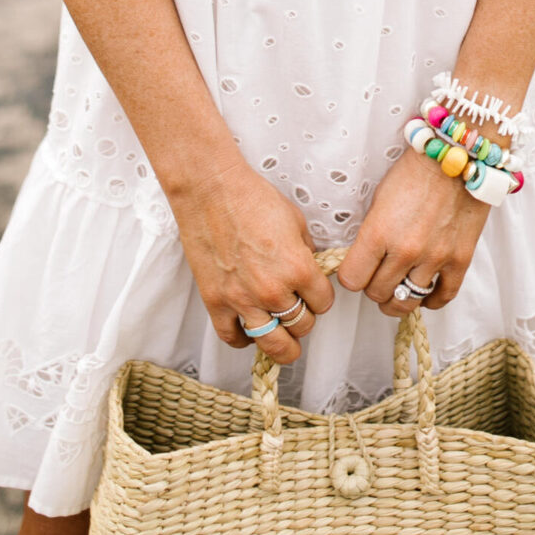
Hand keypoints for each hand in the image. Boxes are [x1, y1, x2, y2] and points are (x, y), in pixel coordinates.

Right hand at [169, 156, 333, 365]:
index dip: (321, 297)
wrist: (211, 190)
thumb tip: (310, 270)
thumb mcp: (295, 221)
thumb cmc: (252, 197)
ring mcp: (242, 299)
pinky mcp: (215, 302)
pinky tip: (248, 331)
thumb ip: (306, 252)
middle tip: (298, 309)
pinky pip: (232, 338)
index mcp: (297, 268)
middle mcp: (272, 290)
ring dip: (282, 342)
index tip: (314, 293)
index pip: (324, 303)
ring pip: (273, 343)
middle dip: (305, 318)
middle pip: (302, 327)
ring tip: (283, 338)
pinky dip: (243, 340)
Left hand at [337, 148, 489, 317]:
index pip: (352, 280)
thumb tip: (364, 261)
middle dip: (374, 287)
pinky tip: (425, 291)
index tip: (357, 270)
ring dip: (398, 296)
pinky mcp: (460, 260)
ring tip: (398, 286)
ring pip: (405, 302)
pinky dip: (431, 300)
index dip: (352, 276)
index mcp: (378, 231)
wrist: (457, 156)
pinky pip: (443, 297)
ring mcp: (434, 257)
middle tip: (379, 275)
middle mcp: (405, 250)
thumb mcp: (379, 199)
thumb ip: (371, 234)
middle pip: (377, 294)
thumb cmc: (415, 171)